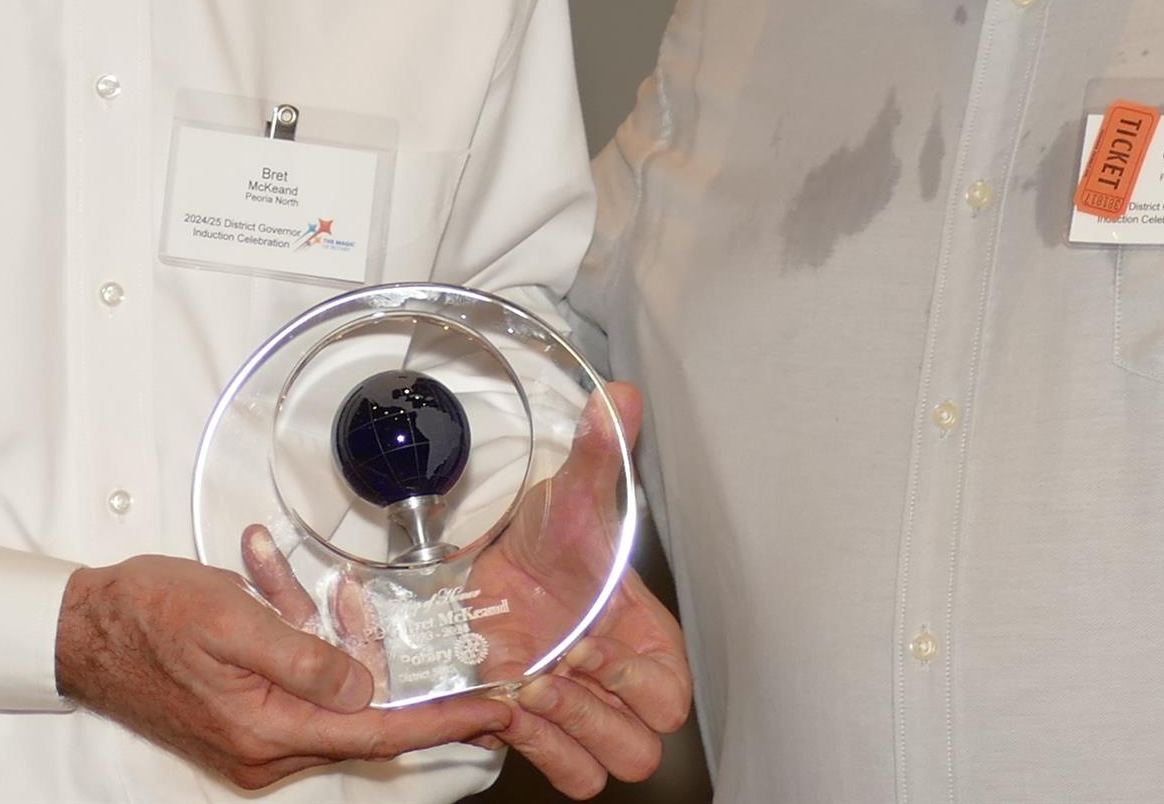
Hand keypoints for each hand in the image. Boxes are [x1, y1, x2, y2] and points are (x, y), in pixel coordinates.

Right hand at [55, 554, 512, 792]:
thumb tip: (364, 686)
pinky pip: (291, 672)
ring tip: (268, 570)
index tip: (494, 707)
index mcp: (266, 732)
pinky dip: (288, 626)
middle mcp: (264, 748)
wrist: (85, 627)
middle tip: (370, 600)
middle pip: (355, 710)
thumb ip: (301, 657)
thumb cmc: (152, 615)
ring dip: (317, 626)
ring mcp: (252, 734)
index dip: (440, 720)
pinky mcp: (242, 712)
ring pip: (323, 682)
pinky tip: (260, 575)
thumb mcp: (231, 621)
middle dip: (374, 653)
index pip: (375, 732)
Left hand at [469, 383, 692, 796]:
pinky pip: (564, 774)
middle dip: (595, 716)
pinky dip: (538, 751)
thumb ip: (598, 454)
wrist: (492, 565)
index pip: (672, 695)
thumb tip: (620, 397)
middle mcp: (618, 683)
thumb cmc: (547, 538)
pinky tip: (505, 703)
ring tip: (524, 687)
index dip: (632, 681)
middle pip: (643, 749)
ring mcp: (581, 712)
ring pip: (603, 771)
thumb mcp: (568, 495)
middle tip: (550, 670)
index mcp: (645, 637)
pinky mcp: (542, 731)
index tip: (583, 643)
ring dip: (563, 737)